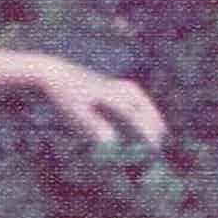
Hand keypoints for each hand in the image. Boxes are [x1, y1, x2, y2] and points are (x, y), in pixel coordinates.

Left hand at [43, 63, 165, 147]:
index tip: (152, 144)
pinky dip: (140, 104)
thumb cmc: (63, 96)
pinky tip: (140, 113)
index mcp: (107, 95)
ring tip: (157, 124)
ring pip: (138, 97)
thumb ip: (94, 126)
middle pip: (140, 104)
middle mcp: (114, 88)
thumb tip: (112, 141)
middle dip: (152, 119)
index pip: (132, 115)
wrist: (55, 73)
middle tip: (162, 135)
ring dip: (149, 110)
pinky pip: (132, 94)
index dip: (144, 129)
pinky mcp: (109, 83)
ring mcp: (113, 84)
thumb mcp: (75, 113)